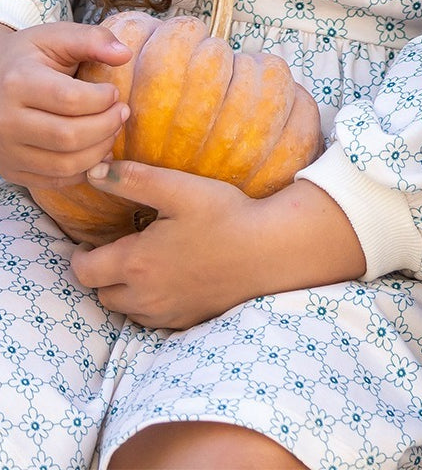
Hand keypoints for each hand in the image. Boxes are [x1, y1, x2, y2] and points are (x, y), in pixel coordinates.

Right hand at [0, 21, 130, 187]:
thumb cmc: (27, 57)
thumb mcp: (54, 37)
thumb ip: (91, 40)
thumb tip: (125, 54)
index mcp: (17, 83)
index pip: (70, 100)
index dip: (102, 99)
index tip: (114, 92)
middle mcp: (6, 121)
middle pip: (68, 136)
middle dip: (106, 126)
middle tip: (122, 112)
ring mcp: (6, 150)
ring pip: (63, 165)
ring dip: (99, 151)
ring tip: (111, 130)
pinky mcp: (11, 169)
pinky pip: (53, 181)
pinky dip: (82, 170)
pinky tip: (96, 151)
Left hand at [70, 159, 365, 328]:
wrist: (268, 252)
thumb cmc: (225, 216)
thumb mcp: (179, 189)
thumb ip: (132, 179)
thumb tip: (93, 172)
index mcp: (136, 263)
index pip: (83, 271)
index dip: (79, 256)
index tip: (88, 242)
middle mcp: (143, 296)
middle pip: (100, 293)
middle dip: (100, 273)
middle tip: (116, 248)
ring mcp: (165, 313)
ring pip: (124, 309)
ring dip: (123, 290)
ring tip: (141, 262)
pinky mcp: (185, 321)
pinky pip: (151, 319)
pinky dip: (148, 303)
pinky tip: (167, 279)